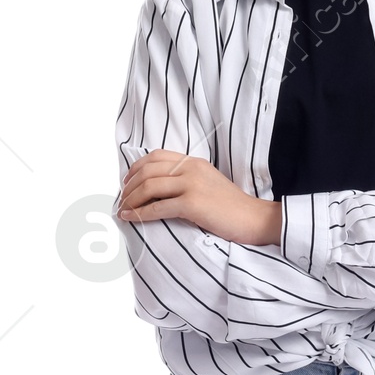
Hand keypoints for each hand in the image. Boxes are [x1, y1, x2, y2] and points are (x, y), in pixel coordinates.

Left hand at [116, 151, 281, 244]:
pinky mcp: (192, 204)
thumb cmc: (231, 206)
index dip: (135, 168)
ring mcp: (191, 185)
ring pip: (149, 187)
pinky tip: (131, 218)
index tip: (127, 182)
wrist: (253, 218)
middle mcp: (190, 168)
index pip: (155, 157)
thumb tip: (159, 187)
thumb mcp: (207, 182)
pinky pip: (158, 207)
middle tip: (121, 199)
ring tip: (123, 210)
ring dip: (131, 200)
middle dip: (129, 186)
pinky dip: (140, 213)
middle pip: (148, 171)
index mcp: (193, 161)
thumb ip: (186, 178)